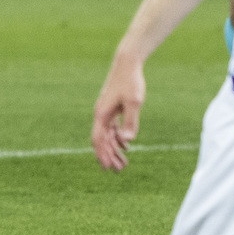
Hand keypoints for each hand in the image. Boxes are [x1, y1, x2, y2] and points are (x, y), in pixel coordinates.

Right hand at [92, 55, 144, 171]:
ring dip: (114, 149)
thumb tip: (128, 141)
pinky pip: (113, 128)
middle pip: (103, 141)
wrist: (127, 63)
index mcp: (102, 115)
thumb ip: (130, 121)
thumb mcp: (134, 102)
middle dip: (109, 156)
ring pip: (108, 135)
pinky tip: (126, 146)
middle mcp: (101, 115)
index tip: (108, 168)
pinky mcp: (113, 108)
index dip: (103, 154)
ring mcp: (106, 111)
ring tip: (123, 163)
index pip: (100, 140)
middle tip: (119, 170)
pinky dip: (118, 138)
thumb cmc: (131, 82)